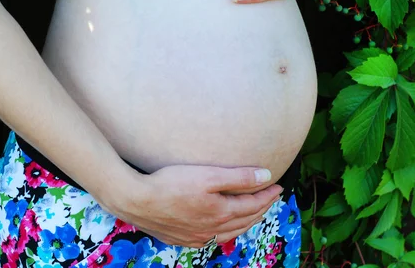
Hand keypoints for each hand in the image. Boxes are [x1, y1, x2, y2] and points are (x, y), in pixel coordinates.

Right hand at [105, 165, 282, 247]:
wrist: (136, 201)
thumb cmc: (171, 184)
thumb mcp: (208, 175)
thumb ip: (239, 177)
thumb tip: (267, 176)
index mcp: (221, 213)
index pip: (253, 205)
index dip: (267, 195)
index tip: (277, 186)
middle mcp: (212, 230)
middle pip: (244, 221)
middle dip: (260, 209)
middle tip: (270, 198)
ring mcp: (197, 237)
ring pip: (230, 232)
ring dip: (245, 222)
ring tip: (253, 212)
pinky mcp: (182, 239)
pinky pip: (212, 239)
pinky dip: (224, 231)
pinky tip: (222, 228)